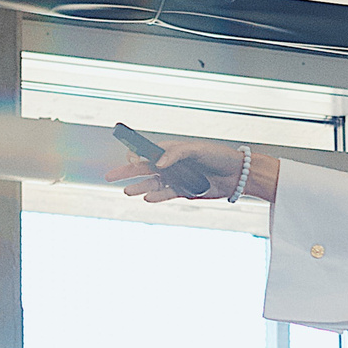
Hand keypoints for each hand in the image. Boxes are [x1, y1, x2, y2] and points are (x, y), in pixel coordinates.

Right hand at [110, 138, 245, 203]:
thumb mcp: (198, 149)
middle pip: (144, 168)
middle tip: (109, 176)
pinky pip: (165, 194)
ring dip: (139, 187)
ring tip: (127, 191)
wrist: (238, 175)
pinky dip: (156, 197)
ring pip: (152, 183)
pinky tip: (147, 198)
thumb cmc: (218, 156)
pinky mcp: (183, 192)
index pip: (147, 151)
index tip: (130, 157)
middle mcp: (171, 165)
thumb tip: (159, 164)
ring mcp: (176, 179)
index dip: (135, 153)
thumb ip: (177, 154)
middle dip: (126, 172)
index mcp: (172, 150)